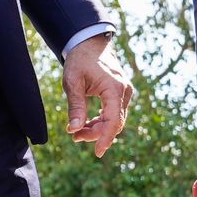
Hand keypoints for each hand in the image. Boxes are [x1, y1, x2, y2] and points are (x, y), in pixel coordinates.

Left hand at [63, 33, 133, 158]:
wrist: (88, 43)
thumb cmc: (79, 60)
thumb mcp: (72, 83)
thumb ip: (75, 106)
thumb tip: (73, 129)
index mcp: (114, 88)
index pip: (113, 120)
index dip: (105, 138)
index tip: (98, 153)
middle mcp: (123, 91)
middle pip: (114, 122)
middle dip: (96, 133)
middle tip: (75, 136)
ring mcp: (124, 92)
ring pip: (114, 119)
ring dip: (98, 128)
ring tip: (77, 132)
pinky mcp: (120, 93)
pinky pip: (114, 113)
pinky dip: (102, 120)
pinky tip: (87, 123)